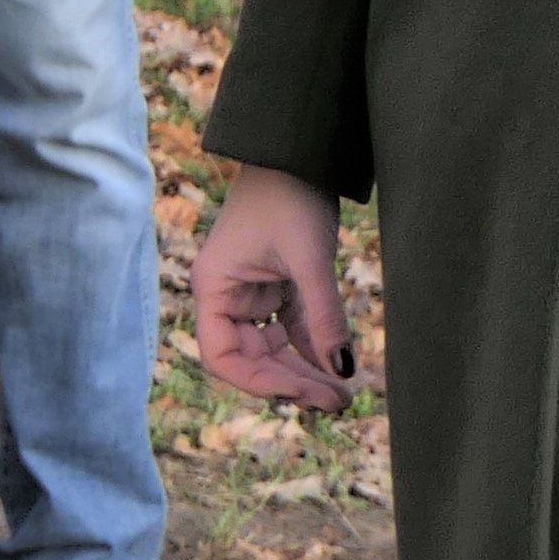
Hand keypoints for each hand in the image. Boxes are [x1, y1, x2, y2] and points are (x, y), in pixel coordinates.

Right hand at [194, 162, 359, 412]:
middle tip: (338, 403)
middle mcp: (227, 295)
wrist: (298, 157)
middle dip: (293, 382)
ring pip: (273, 349)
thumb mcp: (309, 260)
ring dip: (305, 371)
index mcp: (214, 287)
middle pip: (252, 359)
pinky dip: (313, 348)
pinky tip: (339, 367)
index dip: (259, 382)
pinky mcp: (277, 286)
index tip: (301, 392)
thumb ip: (323, 317)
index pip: (222, 356)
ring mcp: (252, 293)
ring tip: (344, 394)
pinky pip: (291, 330)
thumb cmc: (289, 199)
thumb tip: (342, 371)